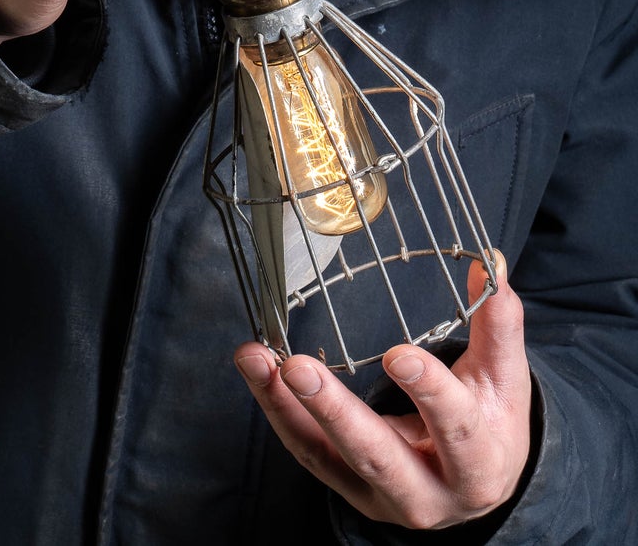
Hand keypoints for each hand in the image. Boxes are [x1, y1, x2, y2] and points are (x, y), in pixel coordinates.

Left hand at [235, 256, 532, 528]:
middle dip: (335, 413)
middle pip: (378, 456)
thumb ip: (499, 325)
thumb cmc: (490, 421)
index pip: (455, 430)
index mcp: (478, 466)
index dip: (429, 393)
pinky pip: (307, 452)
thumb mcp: (504, 379)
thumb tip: (491, 263)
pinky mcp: (348, 489)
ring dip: (287, 408)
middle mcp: (428, 496)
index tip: (398, 354)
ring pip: (329, 457)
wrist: (475, 482)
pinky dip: (278, 412)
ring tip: (256, 360)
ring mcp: (381, 497)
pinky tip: (258, 373)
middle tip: (298, 368)